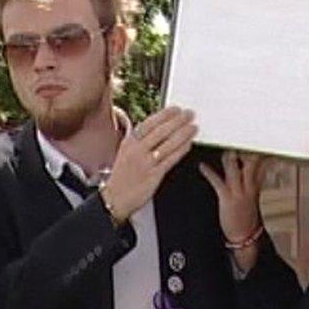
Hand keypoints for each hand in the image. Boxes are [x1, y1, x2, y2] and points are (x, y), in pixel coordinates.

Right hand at [101, 107, 196, 221]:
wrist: (114, 198)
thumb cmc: (122, 176)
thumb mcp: (125, 152)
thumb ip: (139, 140)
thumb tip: (157, 127)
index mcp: (130, 142)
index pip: (149, 123)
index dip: (165, 115)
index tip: (176, 109)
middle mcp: (137, 150)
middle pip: (161, 131)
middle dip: (178, 121)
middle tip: (190, 114)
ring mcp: (146, 163)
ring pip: (168, 144)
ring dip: (183, 134)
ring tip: (193, 127)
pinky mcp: (154, 175)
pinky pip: (170, 159)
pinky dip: (181, 150)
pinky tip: (188, 144)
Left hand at [199, 151, 269, 271]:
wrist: (245, 236)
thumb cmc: (247, 217)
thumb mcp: (255, 196)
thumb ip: (256, 179)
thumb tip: (258, 167)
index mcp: (255, 185)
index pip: (262, 163)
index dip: (260, 150)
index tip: (256, 140)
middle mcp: (249, 186)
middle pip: (250, 162)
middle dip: (244, 149)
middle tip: (236, 137)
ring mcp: (239, 191)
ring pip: (235, 168)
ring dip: (228, 156)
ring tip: (222, 148)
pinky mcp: (227, 198)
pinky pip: (218, 182)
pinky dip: (209, 172)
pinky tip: (202, 166)